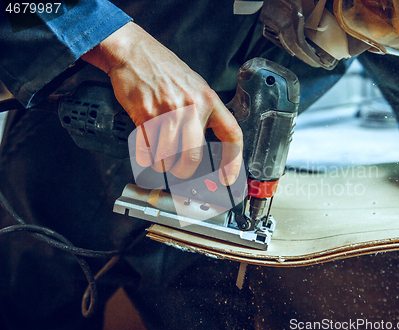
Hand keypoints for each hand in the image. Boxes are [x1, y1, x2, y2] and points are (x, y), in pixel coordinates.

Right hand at [81, 22, 242, 184]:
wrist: (136, 53)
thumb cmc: (166, 70)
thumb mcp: (196, 86)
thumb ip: (205, 112)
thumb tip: (207, 143)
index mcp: (209, 100)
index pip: (231, 135)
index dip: (233, 162)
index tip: (228, 177)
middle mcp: (191, 108)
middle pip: (192, 157)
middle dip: (184, 171)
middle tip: (180, 169)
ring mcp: (168, 112)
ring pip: (167, 158)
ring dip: (162, 163)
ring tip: (160, 153)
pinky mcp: (145, 115)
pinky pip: (147, 150)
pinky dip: (145, 155)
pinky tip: (147, 147)